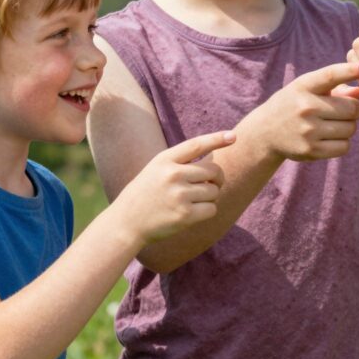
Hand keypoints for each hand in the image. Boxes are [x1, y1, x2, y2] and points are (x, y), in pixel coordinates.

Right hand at [116, 130, 234, 242]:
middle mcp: (173, 175)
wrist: (126, 223)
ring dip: (210, 197)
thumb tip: (215, 161)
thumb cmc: (144, 194)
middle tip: (209, 186)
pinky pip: (212, 209)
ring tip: (193, 201)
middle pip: (213, 170)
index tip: (233, 136)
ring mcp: (179, 195)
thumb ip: (180, 163)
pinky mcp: (185, 215)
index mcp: (164, 160)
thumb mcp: (156, 170)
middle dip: (216, 179)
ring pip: (214, 191)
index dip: (216, 139)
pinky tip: (194, 213)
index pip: (196, 145)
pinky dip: (208, 211)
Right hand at [250, 61, 358, 160]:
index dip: (351, 70)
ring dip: (348, 126)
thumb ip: (338, 88)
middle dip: (355, 109)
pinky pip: (344, 147)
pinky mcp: (310, 150)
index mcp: (304, 86)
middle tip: (345, 110)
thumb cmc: (295, 104)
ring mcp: (307, 130)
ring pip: (351, 129)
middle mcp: (305, 107)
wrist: (265, 131)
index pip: (331, 75)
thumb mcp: (310, 90)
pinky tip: (329, 137)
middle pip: (352, 108)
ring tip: (333, 124)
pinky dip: (342, 142)